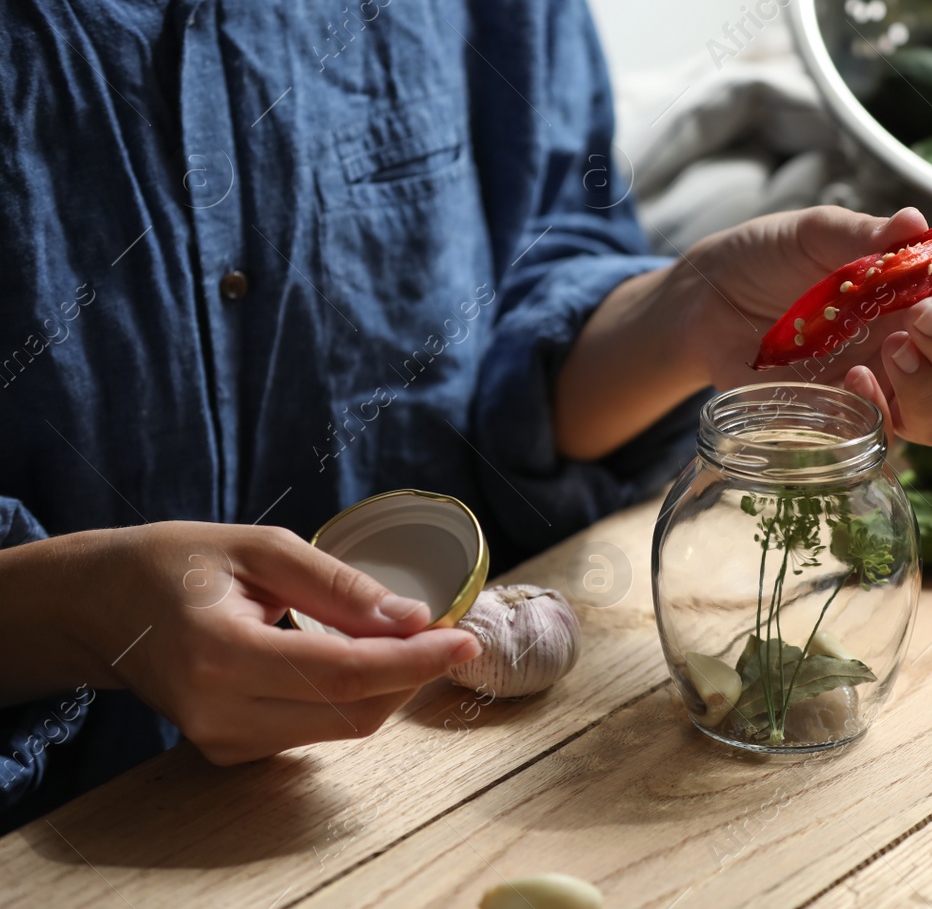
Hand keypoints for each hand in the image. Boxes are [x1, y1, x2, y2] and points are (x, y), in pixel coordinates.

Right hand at [0, 523, 479, 763]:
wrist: (100, 607)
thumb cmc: (175, 563)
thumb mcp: (260, 548)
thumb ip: (338, 585)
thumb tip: (412, 616)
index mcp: (220, 653)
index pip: (341, 673)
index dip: (413, 661)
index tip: (465, 639)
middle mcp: (218, 711)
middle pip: (350, 712)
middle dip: (412, 675)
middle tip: (448, 632)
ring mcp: (220, 740)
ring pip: (340, 729)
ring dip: (389, 688)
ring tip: (410, 640)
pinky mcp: (228, 751)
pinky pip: (315, 731)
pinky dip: (354, 698)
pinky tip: (362, 659)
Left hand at [680, 206, 931, 443]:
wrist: (704, 302)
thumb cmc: (766, 261)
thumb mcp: (811, 235)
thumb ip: (862, 234)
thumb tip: (915, 222)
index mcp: (917, 296)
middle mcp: (910, 349)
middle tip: (915, 317)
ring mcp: (879, 393)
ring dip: (927, 389)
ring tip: (890, 353)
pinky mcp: (842, 426)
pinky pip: (884, 441)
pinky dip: (879, 416)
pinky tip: (852, 382)